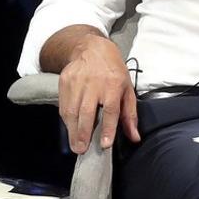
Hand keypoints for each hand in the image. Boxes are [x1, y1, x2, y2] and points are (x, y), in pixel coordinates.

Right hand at [58, 33, 139, 153]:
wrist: (92, 48)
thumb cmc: (113, 71)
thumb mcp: (127, 90)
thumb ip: (129, 115)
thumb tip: (134, 137)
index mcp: (113, 84)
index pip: (111, 109)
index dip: (108, 128)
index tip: (104, 144)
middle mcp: (94, 82)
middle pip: (87, 111)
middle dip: (84, 133)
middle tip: (82, 150)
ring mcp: (77, 80)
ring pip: (72, 109)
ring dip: (73, 130)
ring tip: (75, 144)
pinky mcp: (65, 80)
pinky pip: (63, 104)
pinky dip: (66, 119)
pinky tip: (70, 128)